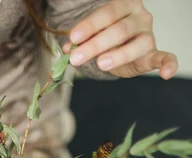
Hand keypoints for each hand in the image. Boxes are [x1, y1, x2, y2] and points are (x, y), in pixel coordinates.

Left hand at [63, 0, 177, 78]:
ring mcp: (148, 34)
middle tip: (76, 58)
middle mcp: (140, 16)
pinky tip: (166, 74)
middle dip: (95, 44)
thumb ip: (80, 41)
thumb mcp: (90, 35)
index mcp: (124, 4)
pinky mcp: (153, 53)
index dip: (90, 25)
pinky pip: (164, 57)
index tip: (73, 38)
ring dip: (116, 56)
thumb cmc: (104, 35)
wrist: (118, 44)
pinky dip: (168, 64)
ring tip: (100, 64)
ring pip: (135, 45)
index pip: (107, 12)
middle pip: (119, 30)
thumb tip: (66, 51)